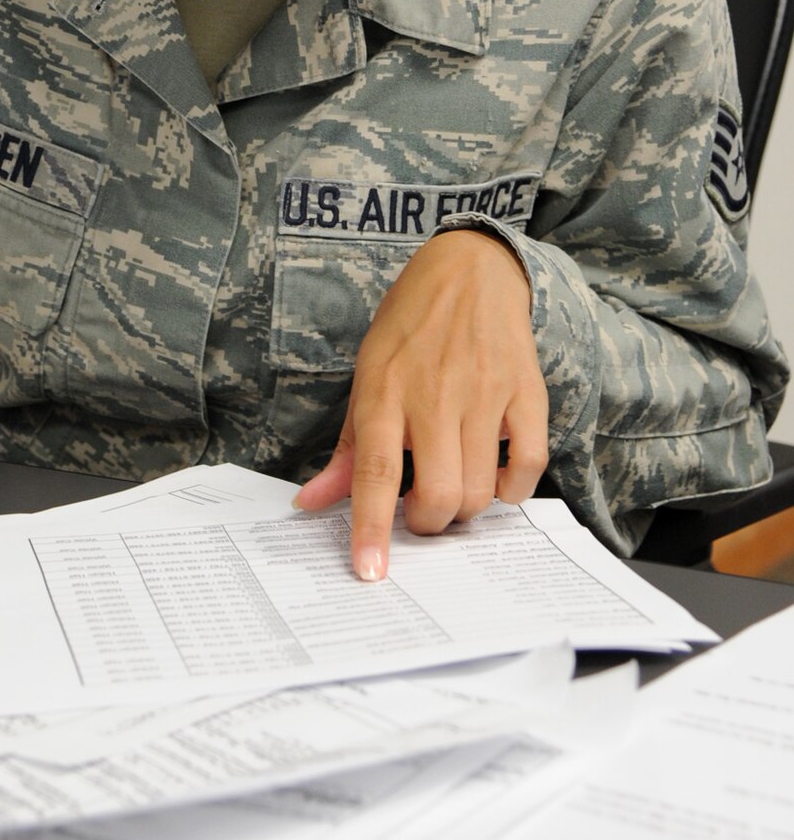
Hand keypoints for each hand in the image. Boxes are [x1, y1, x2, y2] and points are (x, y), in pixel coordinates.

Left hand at [292, 229, 547, 580]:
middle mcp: (434, 395)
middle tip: (421, 516)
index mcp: (385, 393)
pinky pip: (530, 464)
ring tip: (454, 491)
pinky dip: (514, 491)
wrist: (469, 269)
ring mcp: (484, 393)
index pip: (374, 473)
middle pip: (436, 494)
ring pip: (481, 489)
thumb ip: (347, 450)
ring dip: (466, 510)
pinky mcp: (527, 392)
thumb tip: (310, 503)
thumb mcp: (367, 377)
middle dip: (428, 525)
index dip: (370, 527)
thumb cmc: (409, 328)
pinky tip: (497, 482)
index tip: (370, 571)